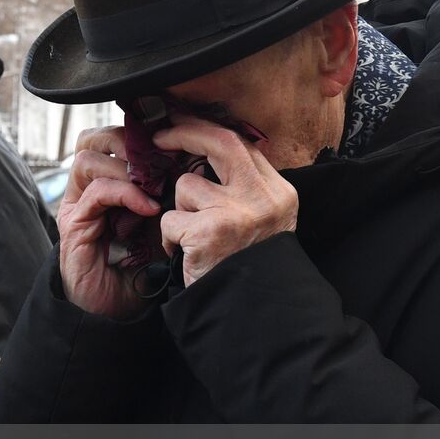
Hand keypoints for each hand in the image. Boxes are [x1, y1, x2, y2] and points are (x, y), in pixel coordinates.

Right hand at [57, 126, 161, 318]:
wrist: (118, 310)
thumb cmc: (142, 266)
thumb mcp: (160, 221)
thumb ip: (167, 192)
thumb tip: (195, 159)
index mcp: (103, 182)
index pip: (109, 138)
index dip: (136, 132)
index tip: (170, 139)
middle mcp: (84, 189)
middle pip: (91, 139)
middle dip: (124, 139)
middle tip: (157, 154)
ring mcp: (77, 206)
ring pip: (88, 159)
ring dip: (126, 167)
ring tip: (154, 184)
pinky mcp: (74, 225)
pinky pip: (97, 192)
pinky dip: (126, 193)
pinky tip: (150, 208)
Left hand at [154, 115, 297, 285]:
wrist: (254, 314)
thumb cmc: (249, 268)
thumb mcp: (264, 222)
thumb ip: (244, 188)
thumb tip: (205, 149)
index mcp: (279, 193)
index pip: (241, 144)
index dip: (207, 130)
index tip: (184, 124)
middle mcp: (262, 198)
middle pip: (220, 143)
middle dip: (185, 133)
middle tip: (159, 137)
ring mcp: (236, 214)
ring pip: (185, 187)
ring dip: (178, 210)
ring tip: (193, 237)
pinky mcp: (209, 233)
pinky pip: (170, 220)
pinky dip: (170, 238)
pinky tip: (186, 255)